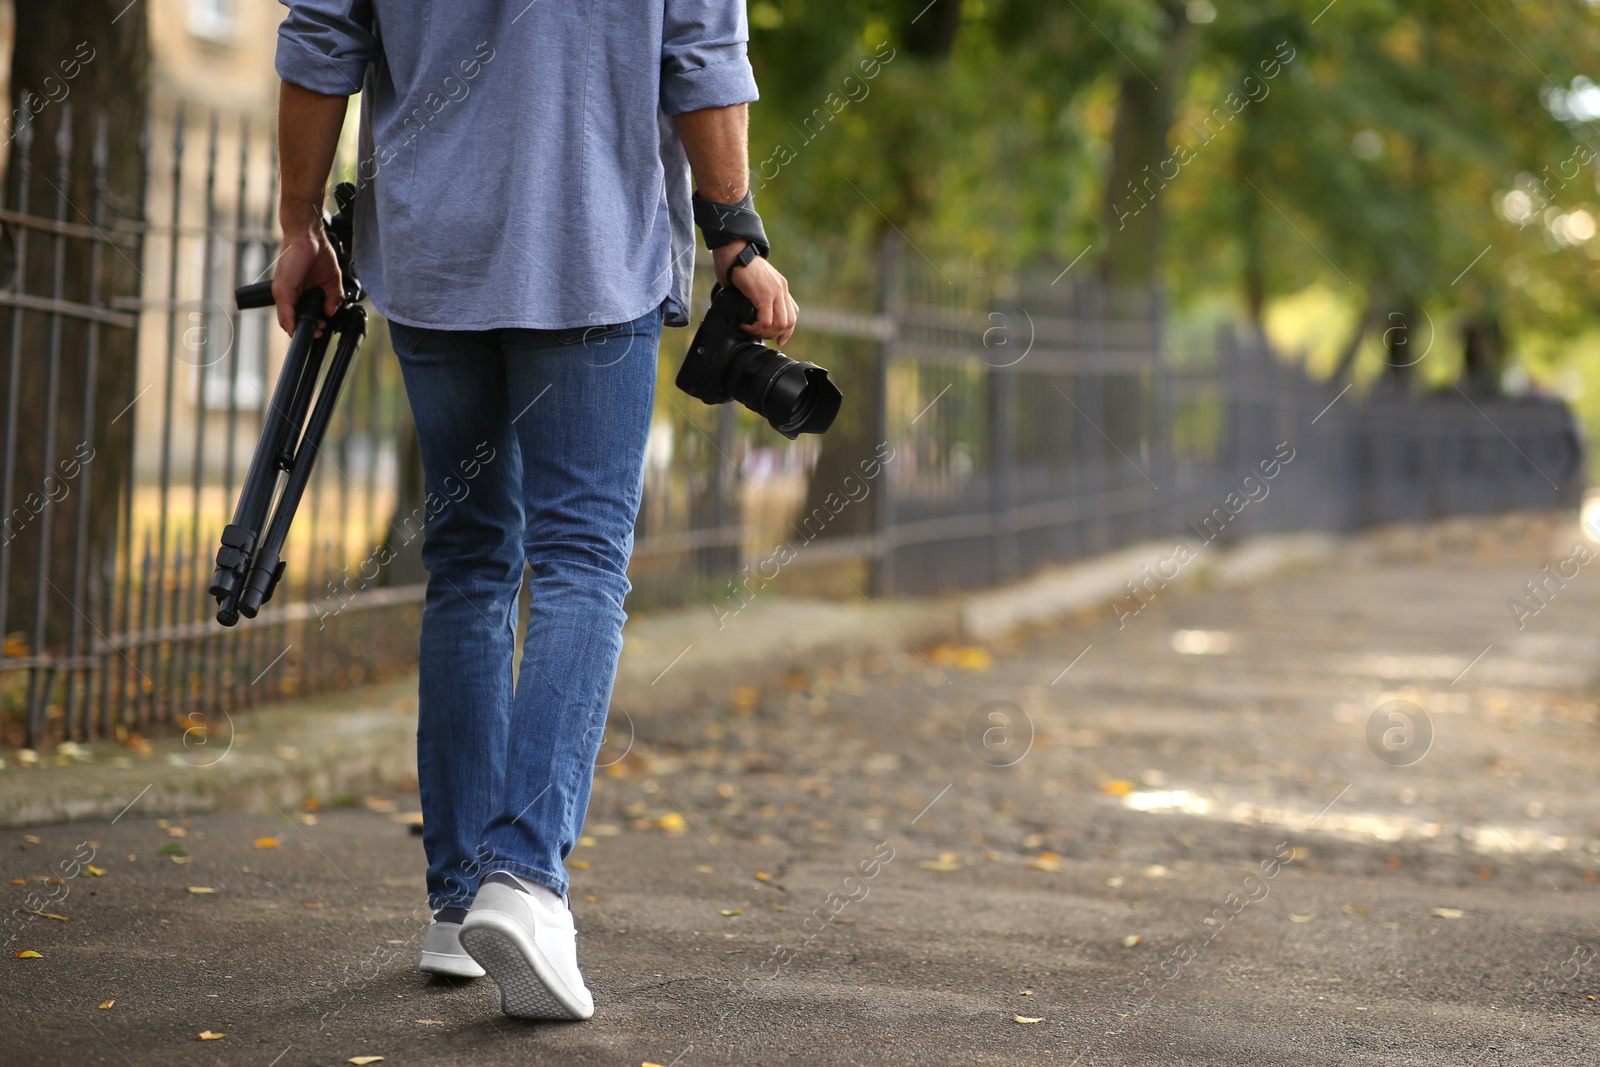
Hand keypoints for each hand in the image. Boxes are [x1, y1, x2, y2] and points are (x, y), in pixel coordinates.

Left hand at [272, 203, 341, 334]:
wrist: (309, 235)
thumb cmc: (318, 252)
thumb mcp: (332, 280)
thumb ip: (334, 298)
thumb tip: (332, 312)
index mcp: (300, 292)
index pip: (300, 315)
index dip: (311, 325)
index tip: (323, 327)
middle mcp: (289, 294)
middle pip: (293, 321)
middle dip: (308, 329)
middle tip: (321, 329)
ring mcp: (284, 292)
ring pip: (287, 320)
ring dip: (301, 328)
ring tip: (317, 329)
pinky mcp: (282, 289)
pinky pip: (284, 312)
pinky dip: (291, 323)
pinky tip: (297, 329)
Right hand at [714, 241, 797, 346]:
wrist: (734, 250)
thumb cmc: (738, 265)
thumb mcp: (755, 283)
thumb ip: (758, 297)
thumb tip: (749, 314)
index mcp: (781, 287)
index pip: (793, 315)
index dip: (787, 331)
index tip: (779, 341)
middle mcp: (782, 290)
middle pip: (789, 322)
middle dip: (773, 334)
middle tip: (757, 333)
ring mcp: (775, 292)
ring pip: (780, 324)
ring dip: (764, 333)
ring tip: (750, 329)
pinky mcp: (764, 294)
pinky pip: (766, 321)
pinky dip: (755, 328)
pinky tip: (745, 324)